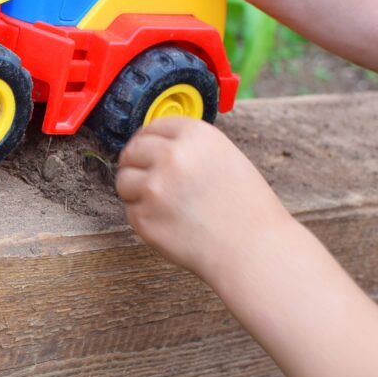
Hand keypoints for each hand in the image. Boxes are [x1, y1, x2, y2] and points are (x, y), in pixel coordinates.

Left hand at [115, 116, 294, 282]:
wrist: (253, 250)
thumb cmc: (245, 208)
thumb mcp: (224, 157)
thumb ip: (188, 148)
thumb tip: (153, 145)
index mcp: (195, 135)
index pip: (152, 127)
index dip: (147, 139)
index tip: (146, 148)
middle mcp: (171, 156)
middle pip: (132, 151)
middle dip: (136, 163)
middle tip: (150, 179)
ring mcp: (154, 187)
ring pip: (124, 180)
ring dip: (135, 190)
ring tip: (163, 204)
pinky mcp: (143, 217)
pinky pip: (131, 210)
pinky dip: (144, 217)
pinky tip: (170, 223)